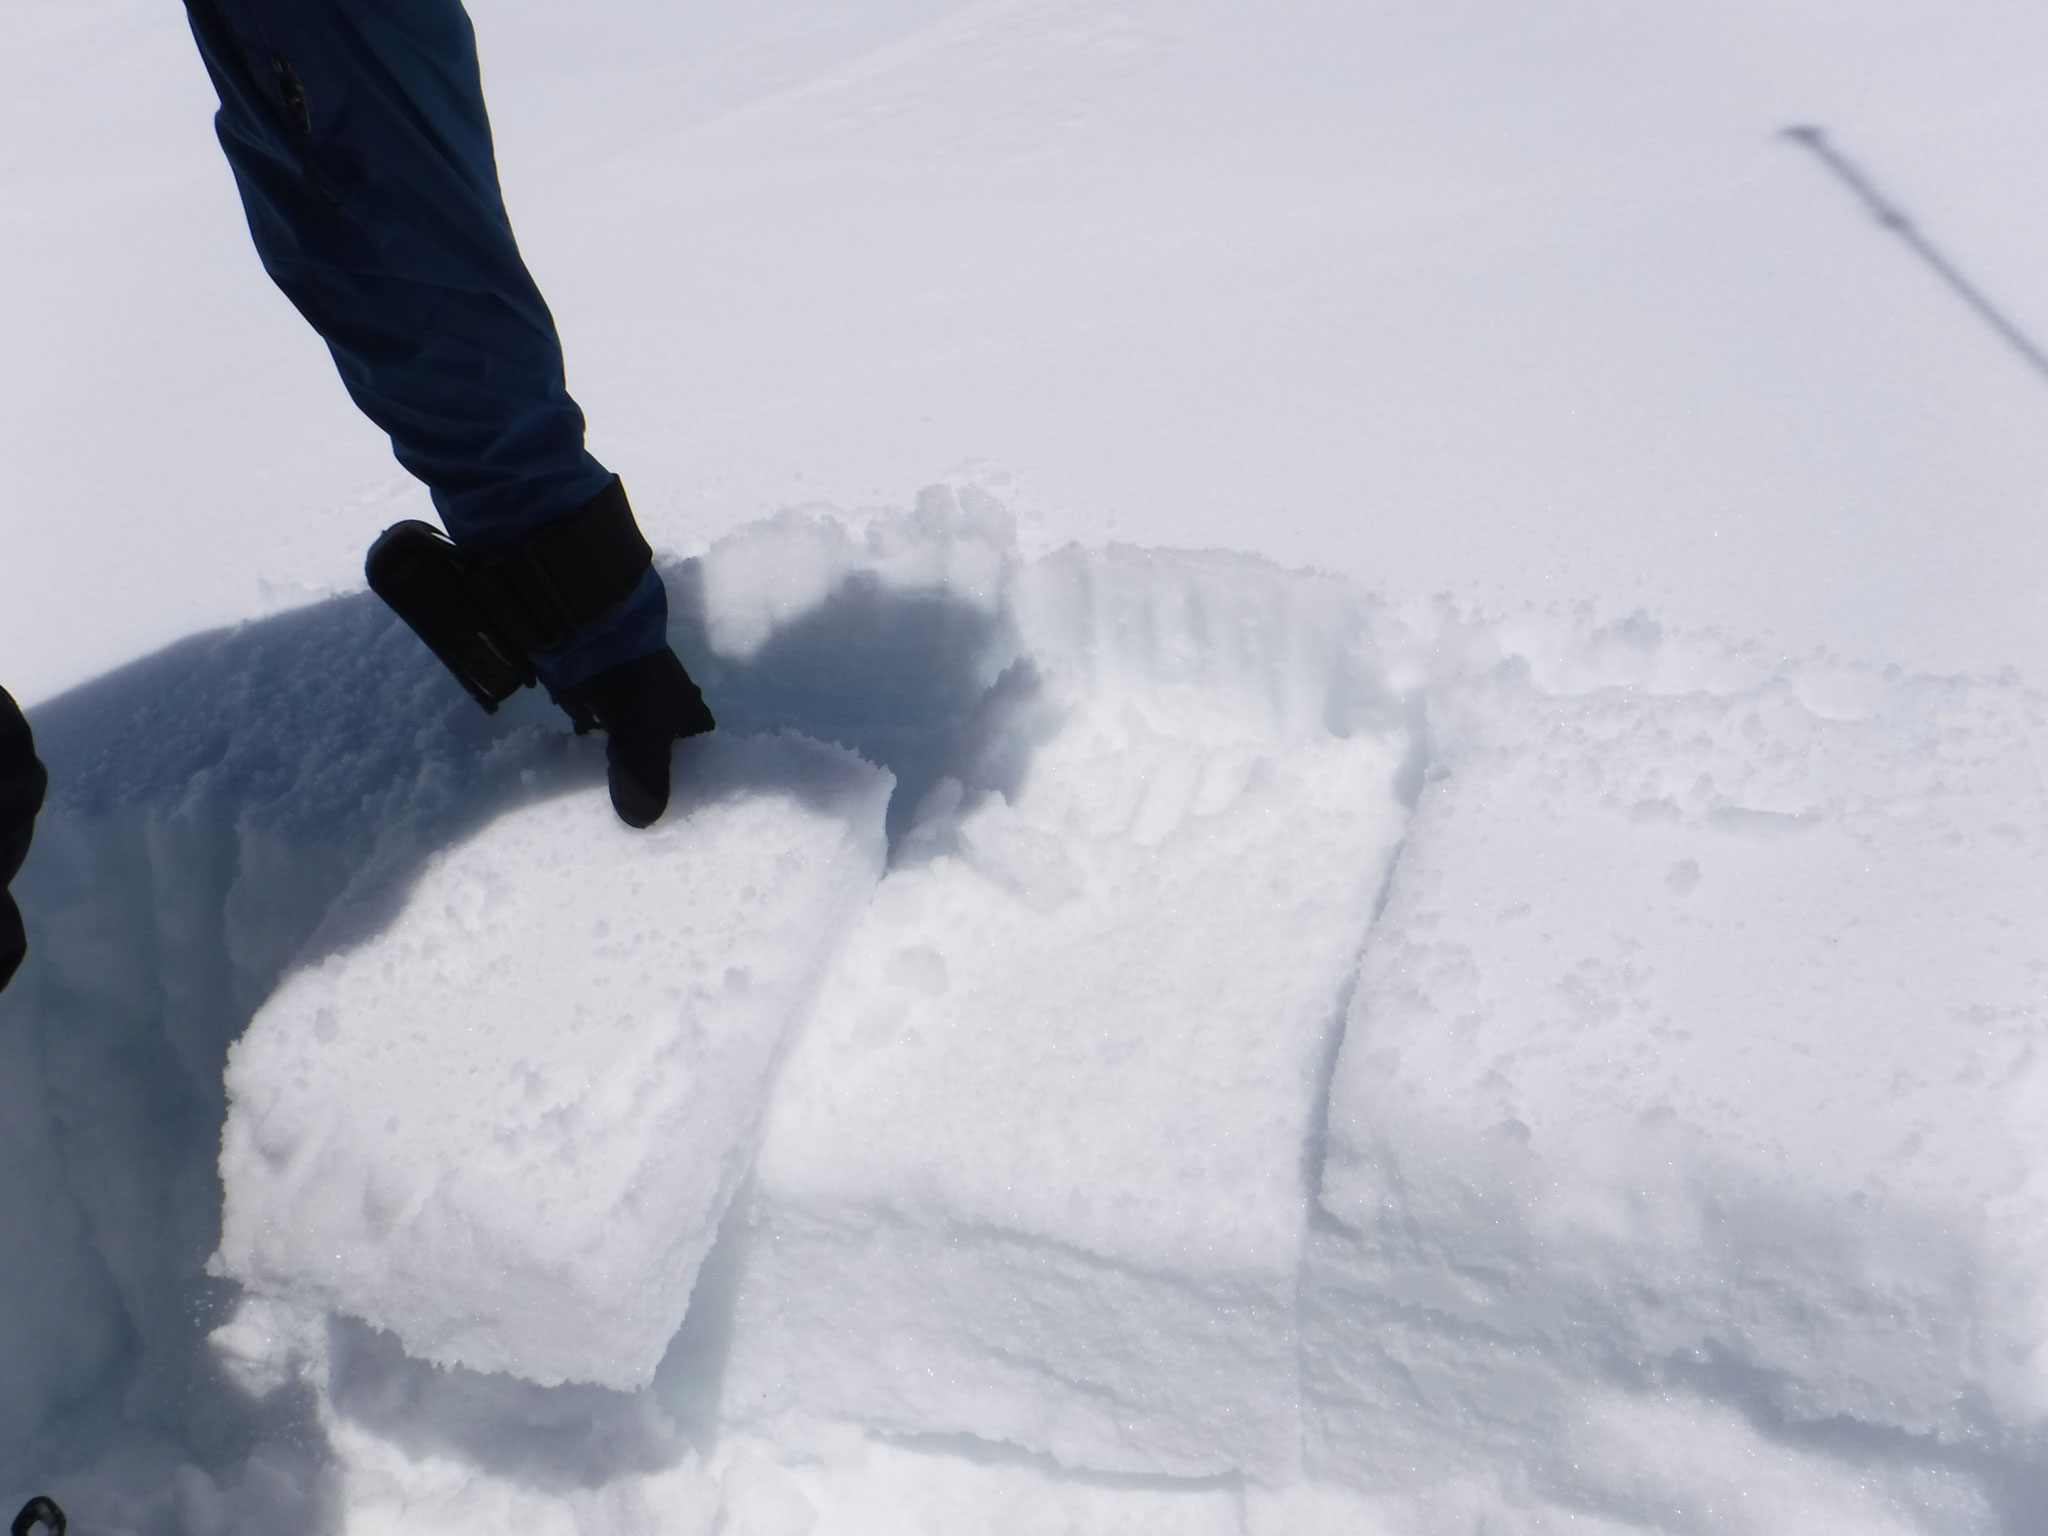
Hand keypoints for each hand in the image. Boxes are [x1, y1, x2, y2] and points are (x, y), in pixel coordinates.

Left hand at [555, 647, 714, 826]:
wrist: (595, 641)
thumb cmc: (635, 694)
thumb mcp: (644, 745)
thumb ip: (644, 785)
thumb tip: (642, 822)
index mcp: (691, 714)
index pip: (701, 754)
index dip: (694, 777)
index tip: (680, 802)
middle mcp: (670, 706)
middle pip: (666, 748)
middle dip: (655, 772)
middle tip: (643, 804)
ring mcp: (637, 699)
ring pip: (634, 739)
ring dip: (624, 759)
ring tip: (616, 793)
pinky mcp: (607, 694)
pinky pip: (606, 728)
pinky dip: (599, 743)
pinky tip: (589, 763)